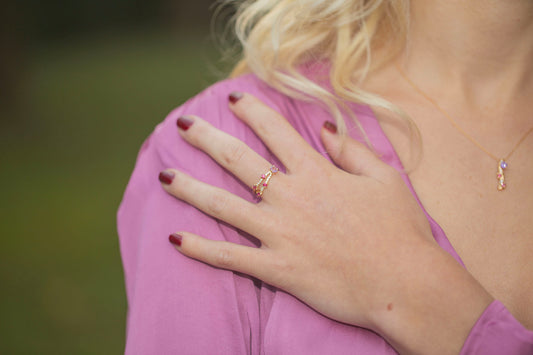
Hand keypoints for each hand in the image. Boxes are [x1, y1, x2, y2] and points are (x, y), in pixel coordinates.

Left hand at [159, 92, 491, 353]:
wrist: (404, 283)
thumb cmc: (400, 230)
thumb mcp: (384, 179)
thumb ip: (351, 150)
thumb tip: (325, 128)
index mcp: (316, 173)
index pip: (276, 131)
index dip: (251, 111)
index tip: (232, 98)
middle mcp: (290, 197)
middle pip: (238, 160)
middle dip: (207, 139)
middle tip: (183, 125)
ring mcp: (279, 233)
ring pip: (222, 205)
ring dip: (190, 188)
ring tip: (164, 177)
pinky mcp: (277, 268)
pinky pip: (230, 257)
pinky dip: (201, 249)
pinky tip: (175, 239)